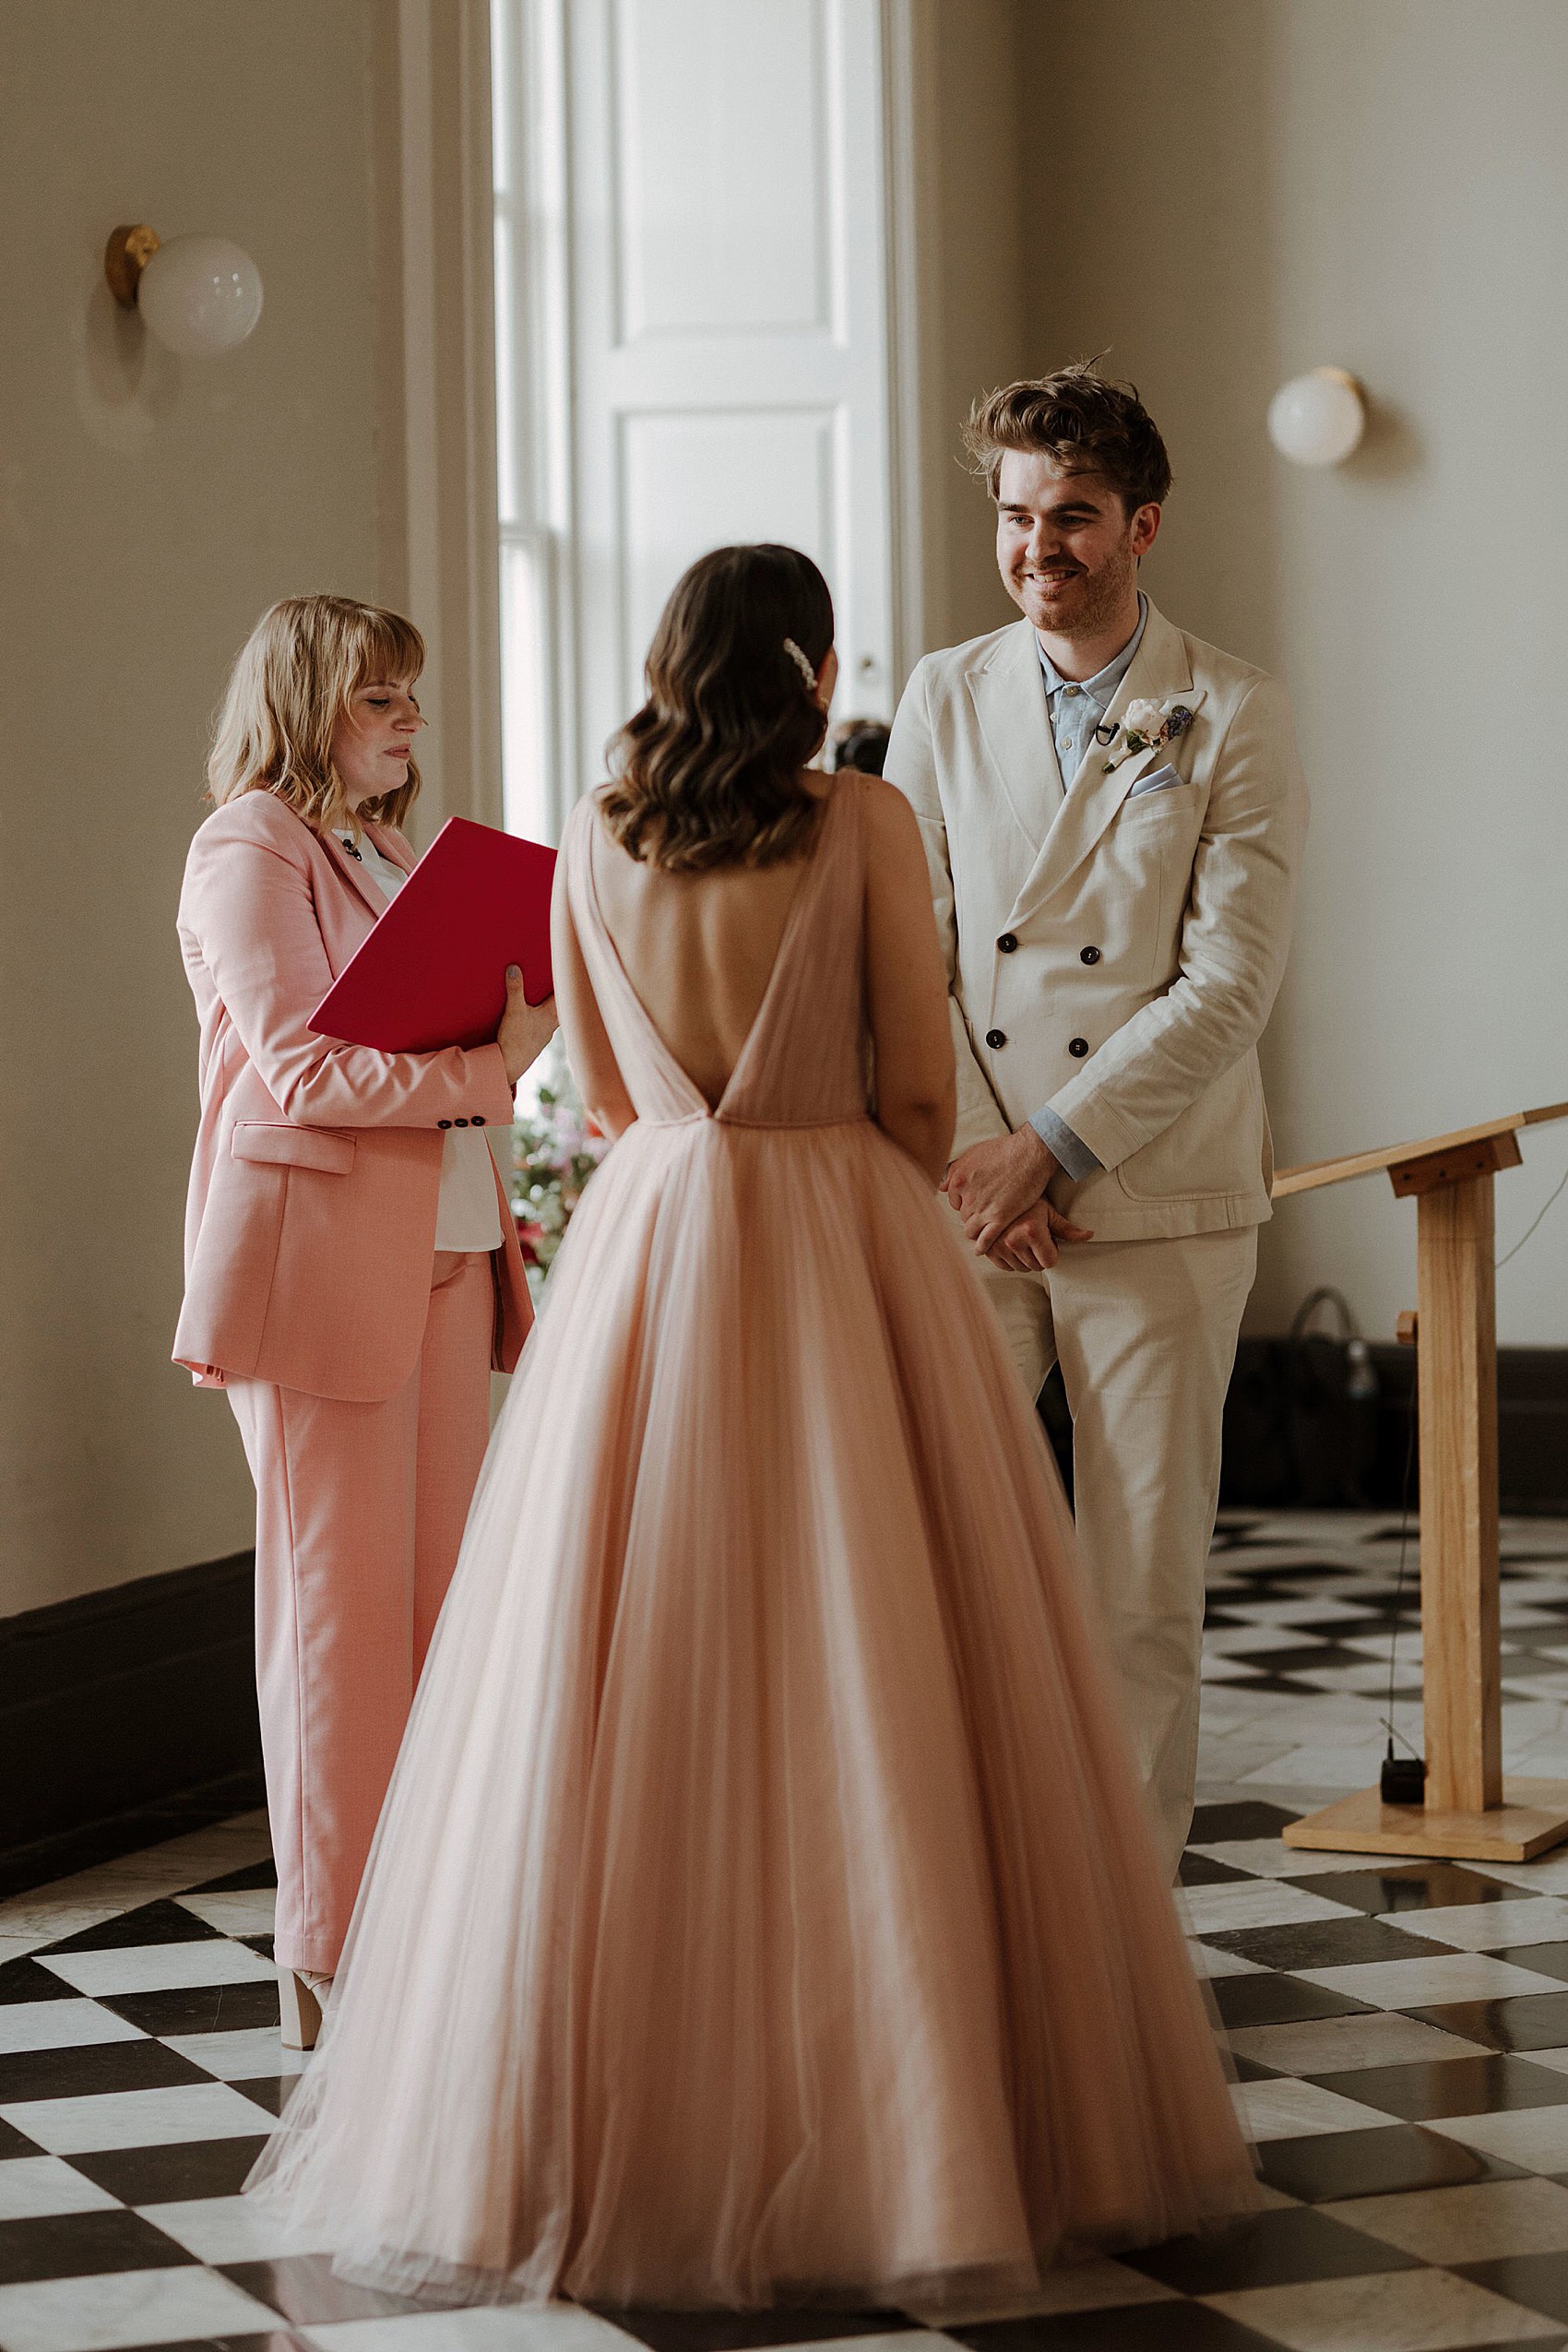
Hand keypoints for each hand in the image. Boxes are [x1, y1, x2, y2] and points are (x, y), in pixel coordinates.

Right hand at [498, 968, 557, 1085]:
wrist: (509, 1067)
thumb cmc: (515, 1040)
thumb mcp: (513, 1010)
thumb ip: (515, 988)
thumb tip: (514, 968)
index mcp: (551, 1016)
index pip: (565, 997)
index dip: (568, 985)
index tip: (573, 974)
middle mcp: (551, 1026)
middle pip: (561, 1007)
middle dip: (559, 995)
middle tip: (561, 982)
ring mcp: (544, 1036)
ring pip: (553, 1019)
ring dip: (550, 1009)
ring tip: (546, 998)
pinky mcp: (535, 1043)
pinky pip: (542, 1028)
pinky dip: (541, 1020)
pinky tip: (534, 1019)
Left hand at [946, 1127, 1056, 1253]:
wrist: (1030, 1152)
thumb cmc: (1005, 1149)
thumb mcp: (974, 1153)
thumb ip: (956, 1170)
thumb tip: (943, 1187)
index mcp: (958, 1180)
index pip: (955, 1202)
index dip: (966, 1204)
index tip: (976, 1205)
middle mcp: (967, 1196)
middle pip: (964, 1216)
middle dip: (972, 1217)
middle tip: (985, 1216)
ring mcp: (983, 1208)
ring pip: (971, 1230)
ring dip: (977, 1232)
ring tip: (984, 1233)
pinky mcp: (1000, 1217)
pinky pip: (985, 1239)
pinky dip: (982, 1246)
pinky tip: (982, 1249)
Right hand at [984, 1198, 1093, 1272]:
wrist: (1002, 1194)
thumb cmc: (1029, 1202)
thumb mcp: (1050, 1213)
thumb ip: (1068, 1229)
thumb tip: (1089, 1235)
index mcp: (1032, 1231)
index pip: (1049, 1262)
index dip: (1051, 1251)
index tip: (1046, 1238)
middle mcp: (1013, 1240)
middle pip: (1036, 1267)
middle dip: (1038, 1254)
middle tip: (1034, 1237)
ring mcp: (998, 1246)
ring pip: (1021, 1268)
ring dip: (1025, 1258)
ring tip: (1023, 1238)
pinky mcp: (988, 1249)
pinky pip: (1005, 1267)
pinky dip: (1010, 1259)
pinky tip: (1011, 1243)